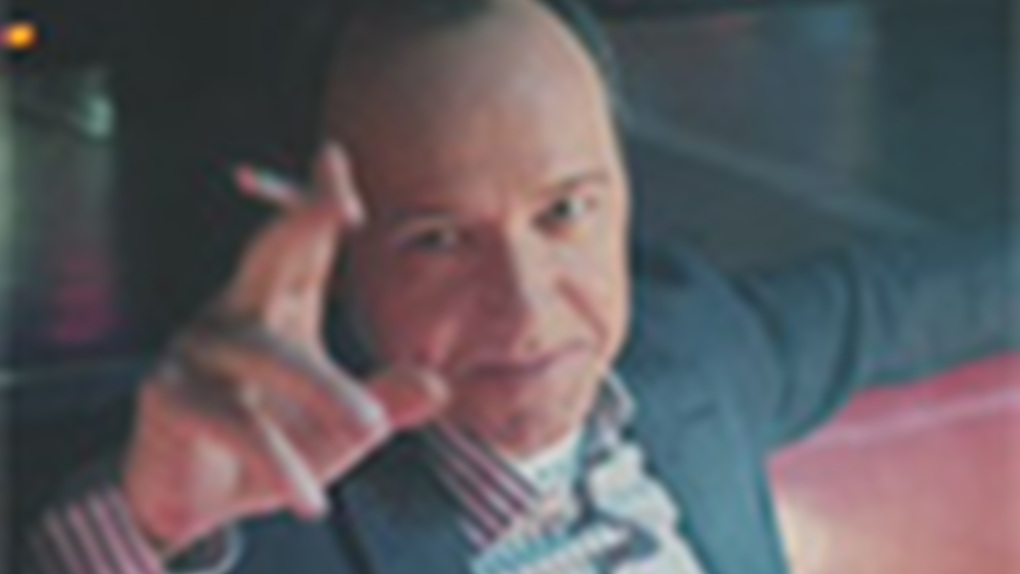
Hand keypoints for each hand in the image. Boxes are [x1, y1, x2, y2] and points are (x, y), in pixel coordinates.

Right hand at [121, 143, 448, 557]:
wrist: (196, 501)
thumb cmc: (274, 448)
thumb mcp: (341, 432)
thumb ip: (386, 404)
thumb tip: (439, 385)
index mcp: (278, 306)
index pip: (302, 244)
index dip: (317, 201)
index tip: (334, 155)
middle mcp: (234, 313)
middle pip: (267, 252)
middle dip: (302, 220)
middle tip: (343, 204)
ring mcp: (195, 349)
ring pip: (265, 353)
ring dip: (322, 389)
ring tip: (368, 429)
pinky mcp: (168, 396)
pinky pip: (234, 422)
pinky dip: (276, 459)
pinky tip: (309, 495)